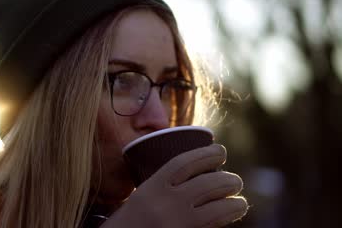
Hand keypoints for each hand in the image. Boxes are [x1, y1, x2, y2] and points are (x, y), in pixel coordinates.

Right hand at [101, 144, 247, 227]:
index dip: (207, 154)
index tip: (221, 150)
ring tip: (239, 202)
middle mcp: (165, 205)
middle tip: (235, 181)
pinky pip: (214, 227)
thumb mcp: (141, 198)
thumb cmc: (130, 223)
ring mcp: (177, 225)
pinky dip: (226, 221)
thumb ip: (163, 186)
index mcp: (151, 188)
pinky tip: (230, 217)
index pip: (184, 163)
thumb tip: (197, 174)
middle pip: (209, 184)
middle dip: (229, 180)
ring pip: (219, 209)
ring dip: (235, 203)